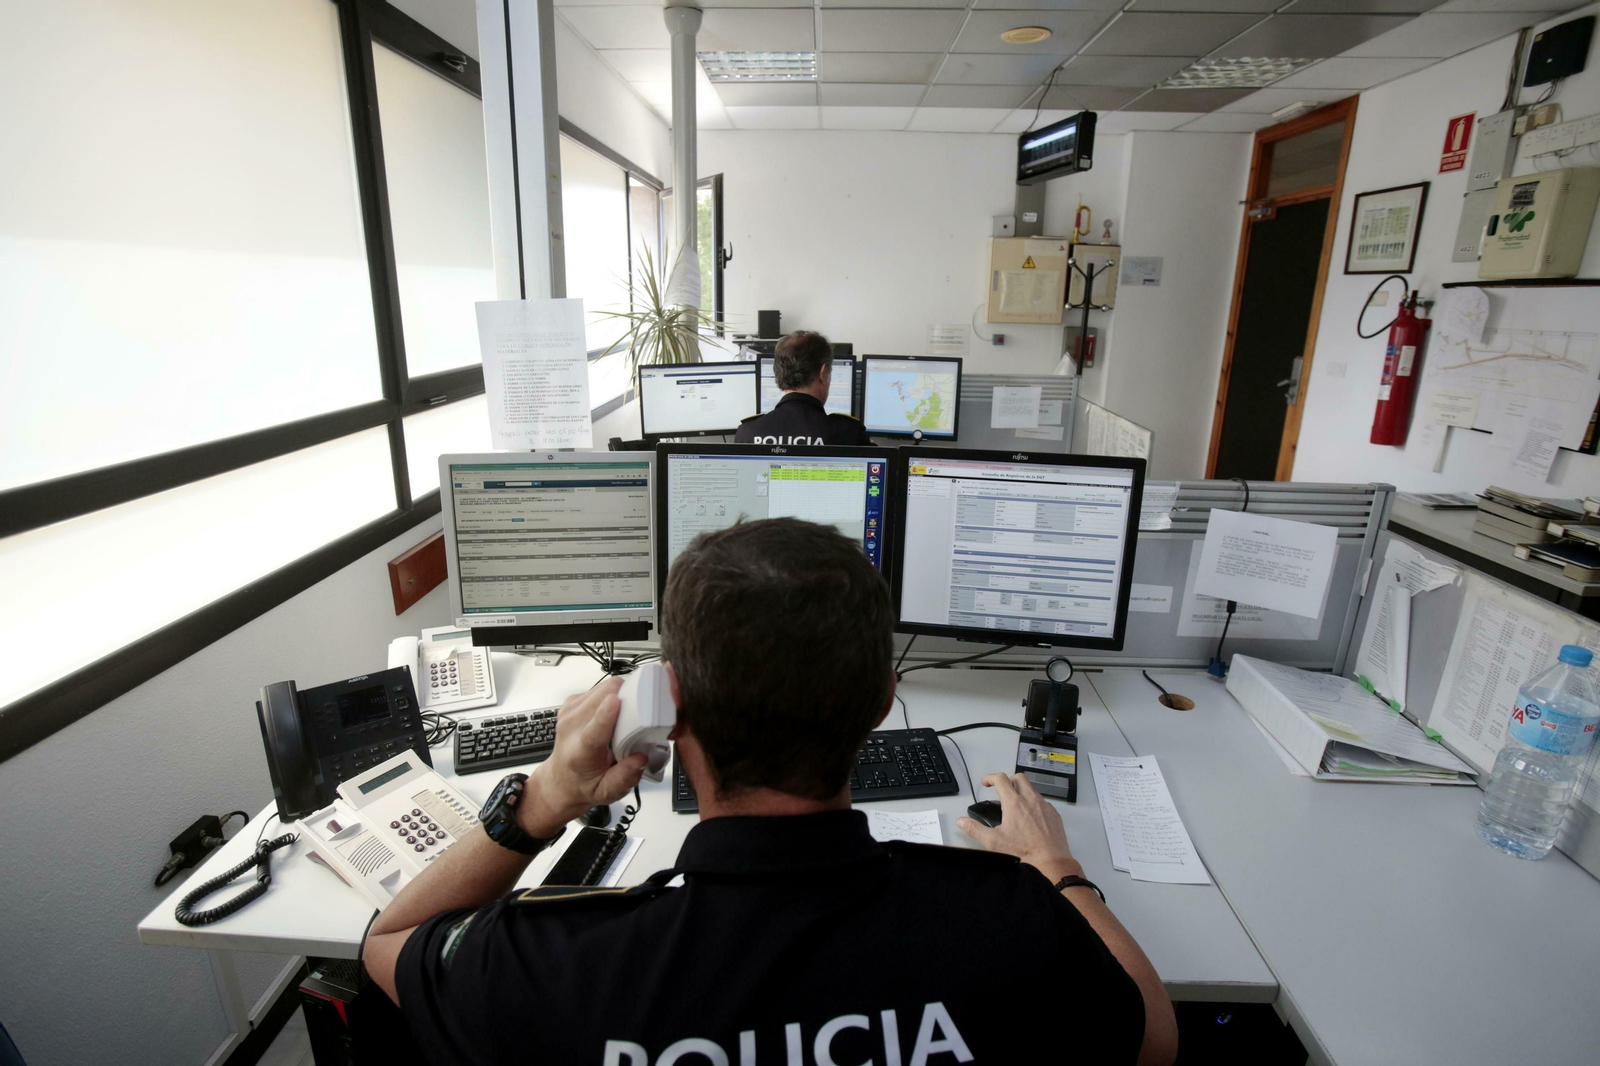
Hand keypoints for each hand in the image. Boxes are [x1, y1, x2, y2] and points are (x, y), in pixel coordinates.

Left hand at [516, 677, 647, 838]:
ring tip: (627, 715)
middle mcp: (571, 728)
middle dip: (628, 698)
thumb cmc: (583, 784)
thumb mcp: (606, 792)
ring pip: (604, 687)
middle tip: (641, 713)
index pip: (592, 731)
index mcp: (580, 753)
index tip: (617, 702)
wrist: (560, 780)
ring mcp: (570, 711)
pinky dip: (612, 695)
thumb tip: (641, 759)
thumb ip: (624, 778)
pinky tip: (614, 712)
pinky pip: (600, 688)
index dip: (606, 715)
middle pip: (602, 698)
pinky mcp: (572, 702)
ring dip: (621, 695)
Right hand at [957, 773, 1079, 880]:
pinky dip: (1034, 804)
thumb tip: (962, 822)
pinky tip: (1030, 818)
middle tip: (1001, 790)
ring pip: (1032, 789)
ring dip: (1022, 792)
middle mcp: (1031, 800)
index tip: (986, 783)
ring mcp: (1044, 806)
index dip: (990, 778)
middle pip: (1019, 777)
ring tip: (1015, 806)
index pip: (1001, 779)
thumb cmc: (1024, 852)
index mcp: (1014, 803)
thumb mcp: (994, 842)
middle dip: (1008, 780)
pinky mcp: (1054, 814)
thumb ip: (975, 829)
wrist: (1051, 862)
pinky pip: (1043, 802)